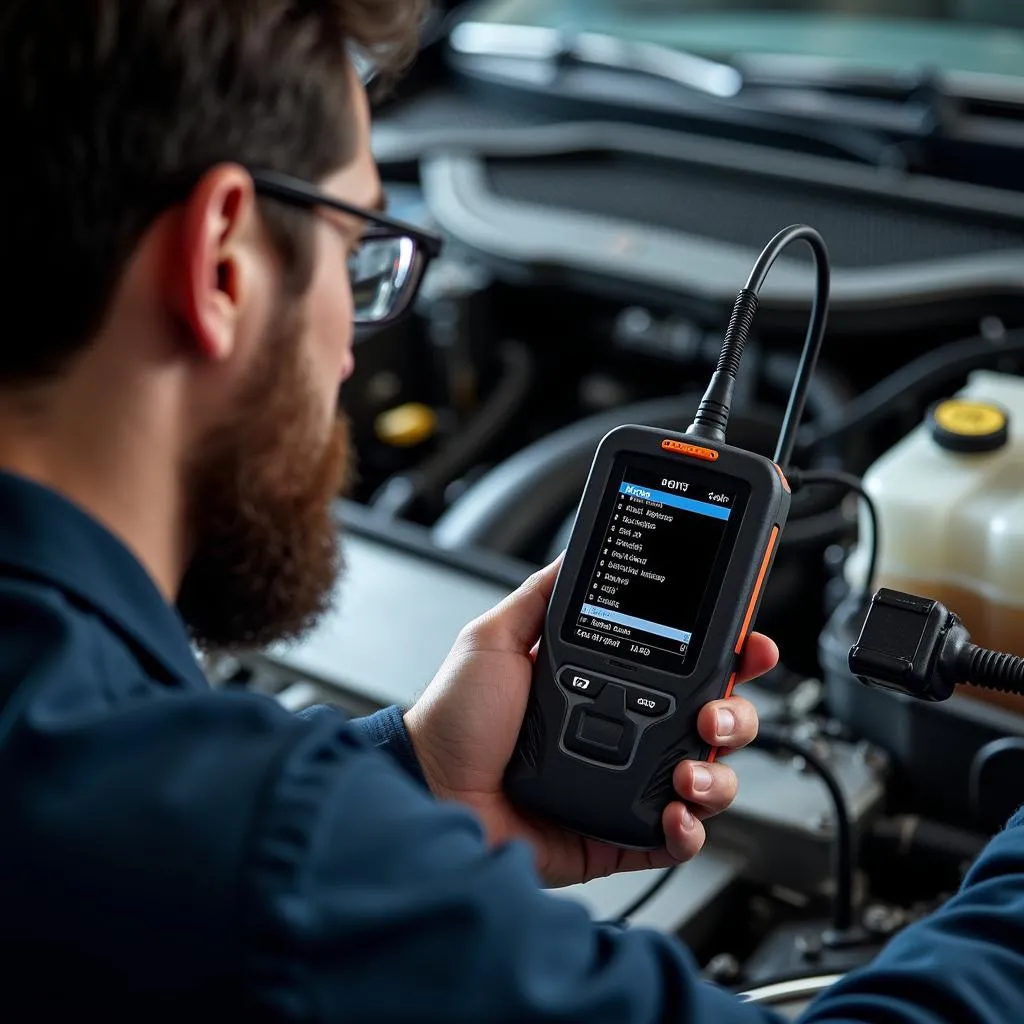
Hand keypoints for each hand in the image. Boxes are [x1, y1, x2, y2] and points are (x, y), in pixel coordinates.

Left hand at [404, 558, 777, 888]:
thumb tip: (577, 549)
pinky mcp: (619, 834)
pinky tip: (674, 813)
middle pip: (714, 721)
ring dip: (718, 773)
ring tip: (688, 769)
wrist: (429, 788)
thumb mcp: (495, 638)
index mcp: (608, 685)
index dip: (728, 654)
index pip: (686, 665)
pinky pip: (678, 838)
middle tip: (715, 711)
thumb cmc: (455, 718)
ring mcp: (627, 785)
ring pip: (709, 778)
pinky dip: (691, 829)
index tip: (750, 642)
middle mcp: (627, 733)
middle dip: (736, 713)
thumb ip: (542, 594)